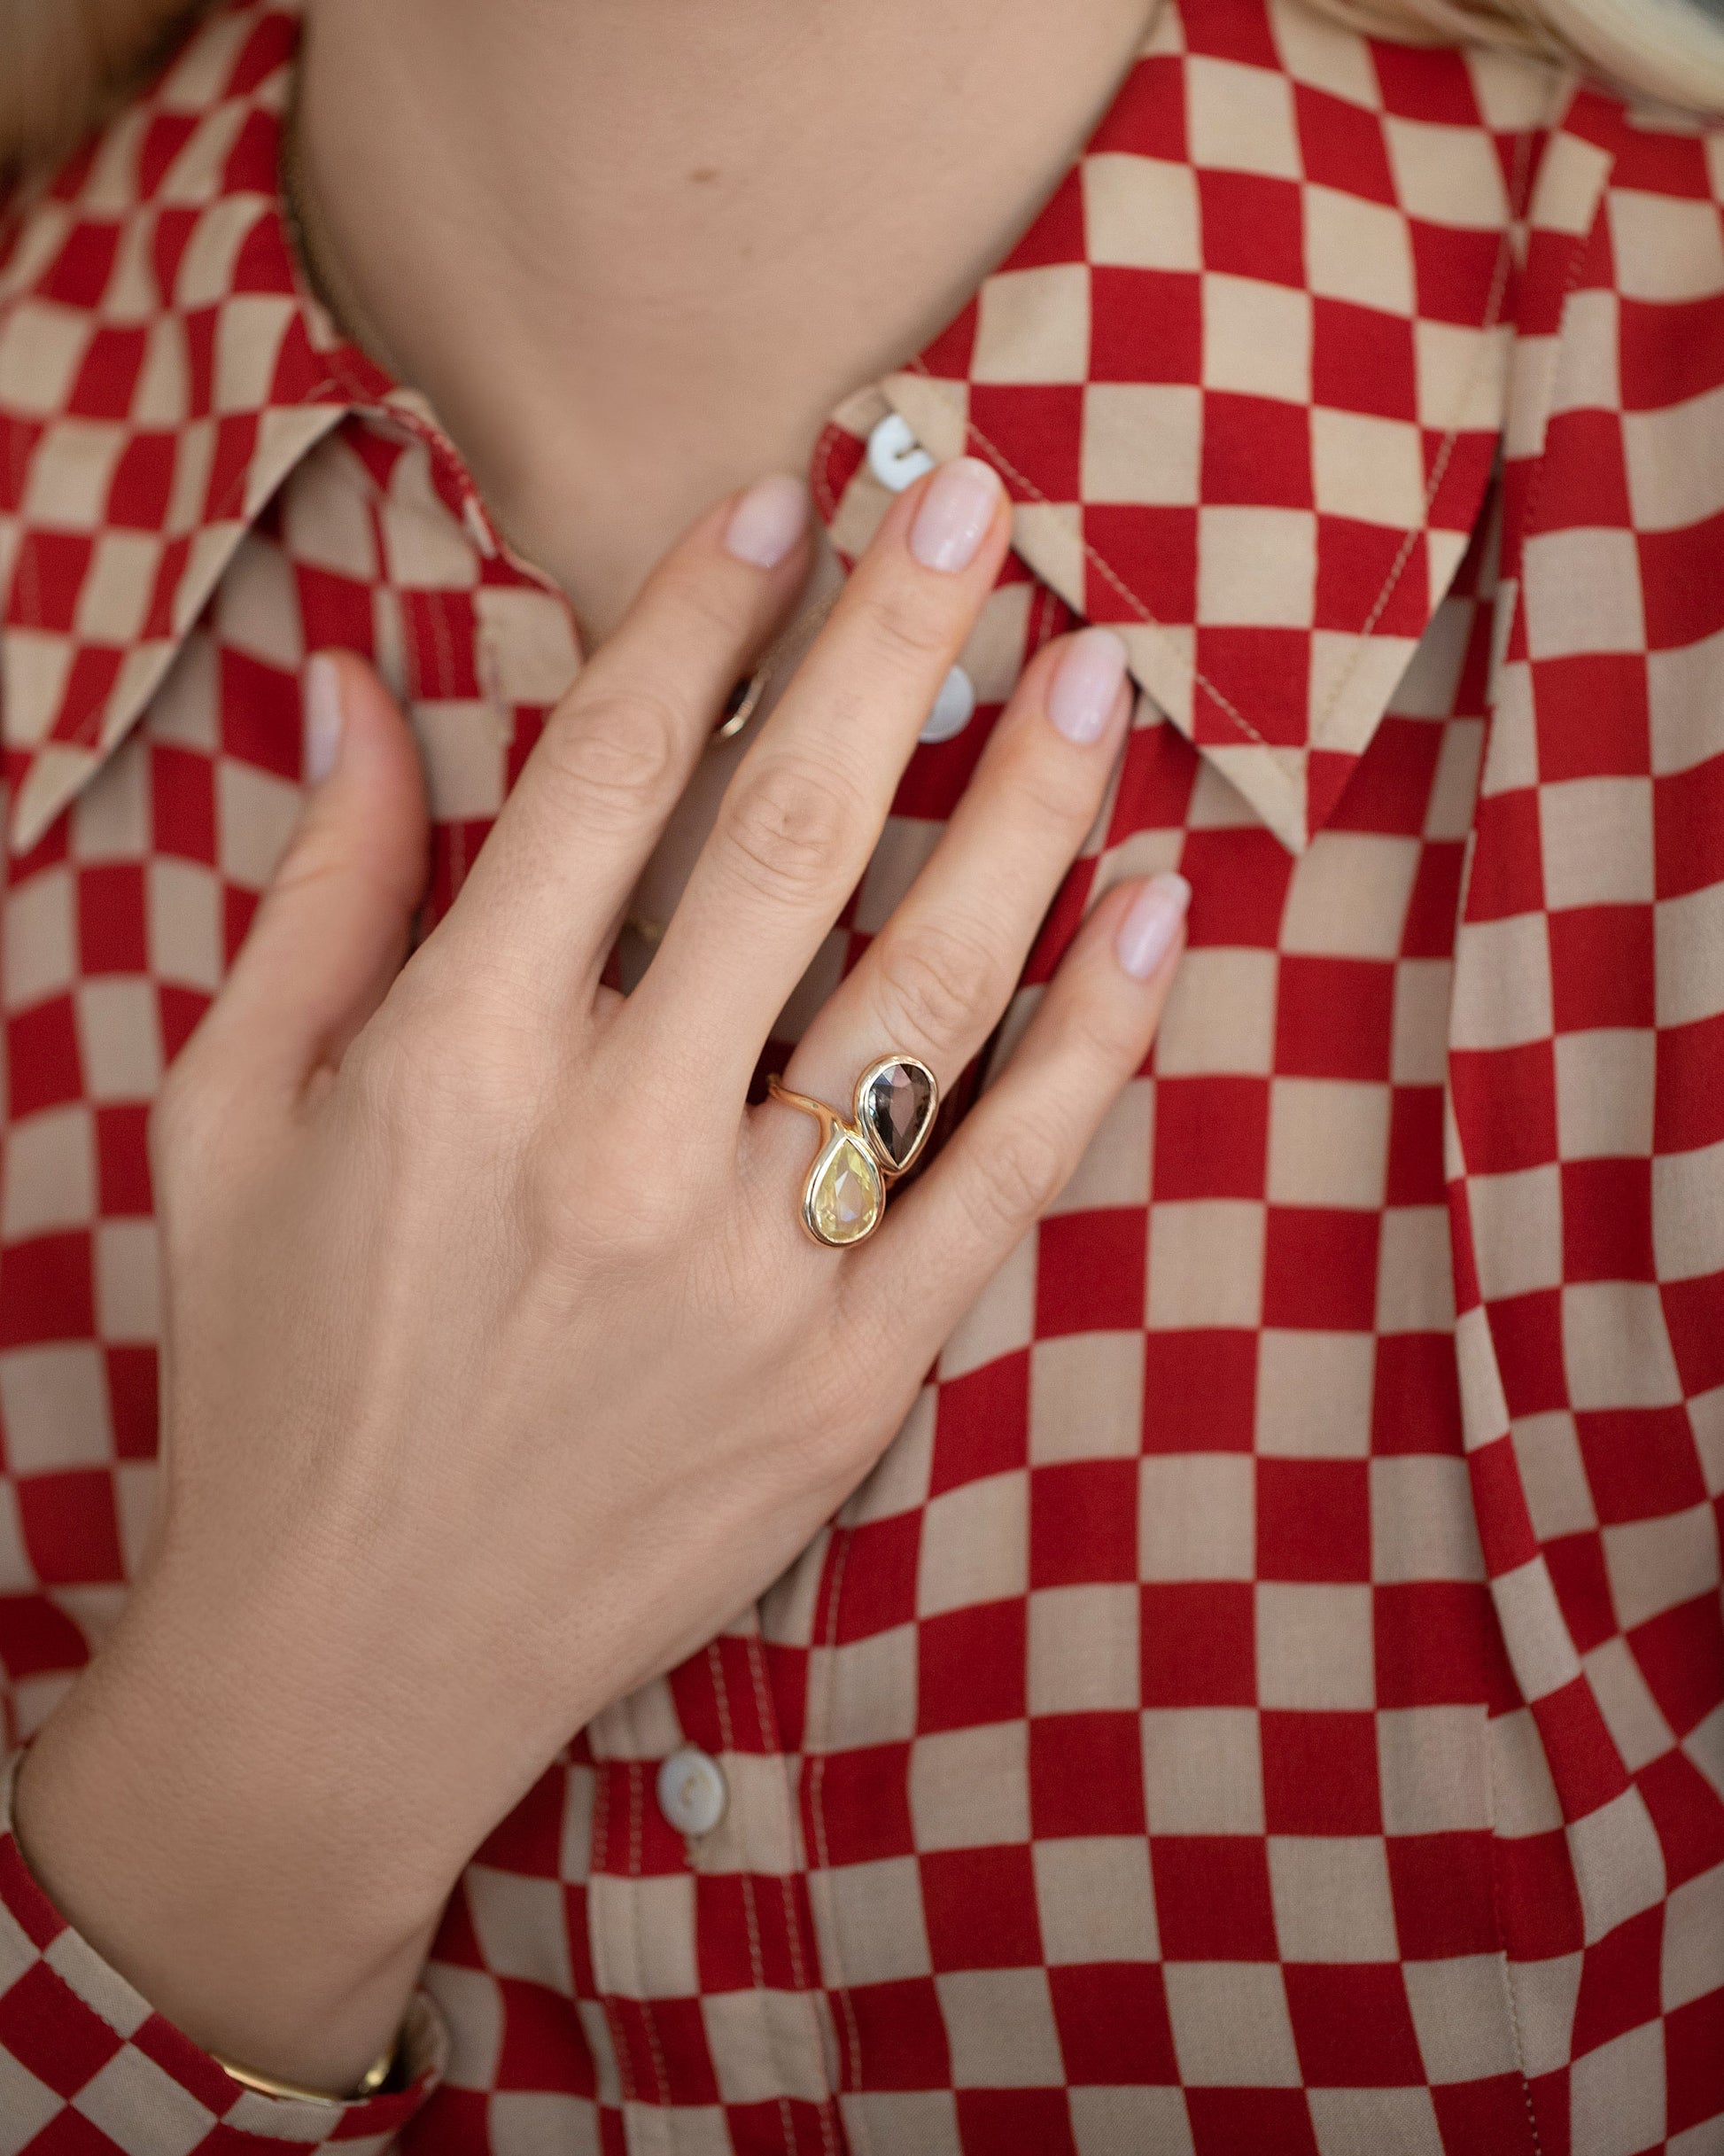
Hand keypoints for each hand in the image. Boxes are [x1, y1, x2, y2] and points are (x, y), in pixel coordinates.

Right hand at [14, 460, 1188, 2093]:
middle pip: (793, 839)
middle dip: (897, 641)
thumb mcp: (228, 1127)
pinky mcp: (846, 1387)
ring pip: (928, 990)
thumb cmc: (274, 1378)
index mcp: (451, 1061)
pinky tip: (1158, 904)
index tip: (789, 494)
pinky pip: (1003, 1182)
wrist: (345, 1671)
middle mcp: (610, 1148)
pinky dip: (1094, 1038)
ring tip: (1094, 664)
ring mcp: (749, 1276)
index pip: (609, 775)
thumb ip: (315, 903)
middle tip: (982, 492)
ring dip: (1028, 805)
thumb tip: (363, 697)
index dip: (707, 612)